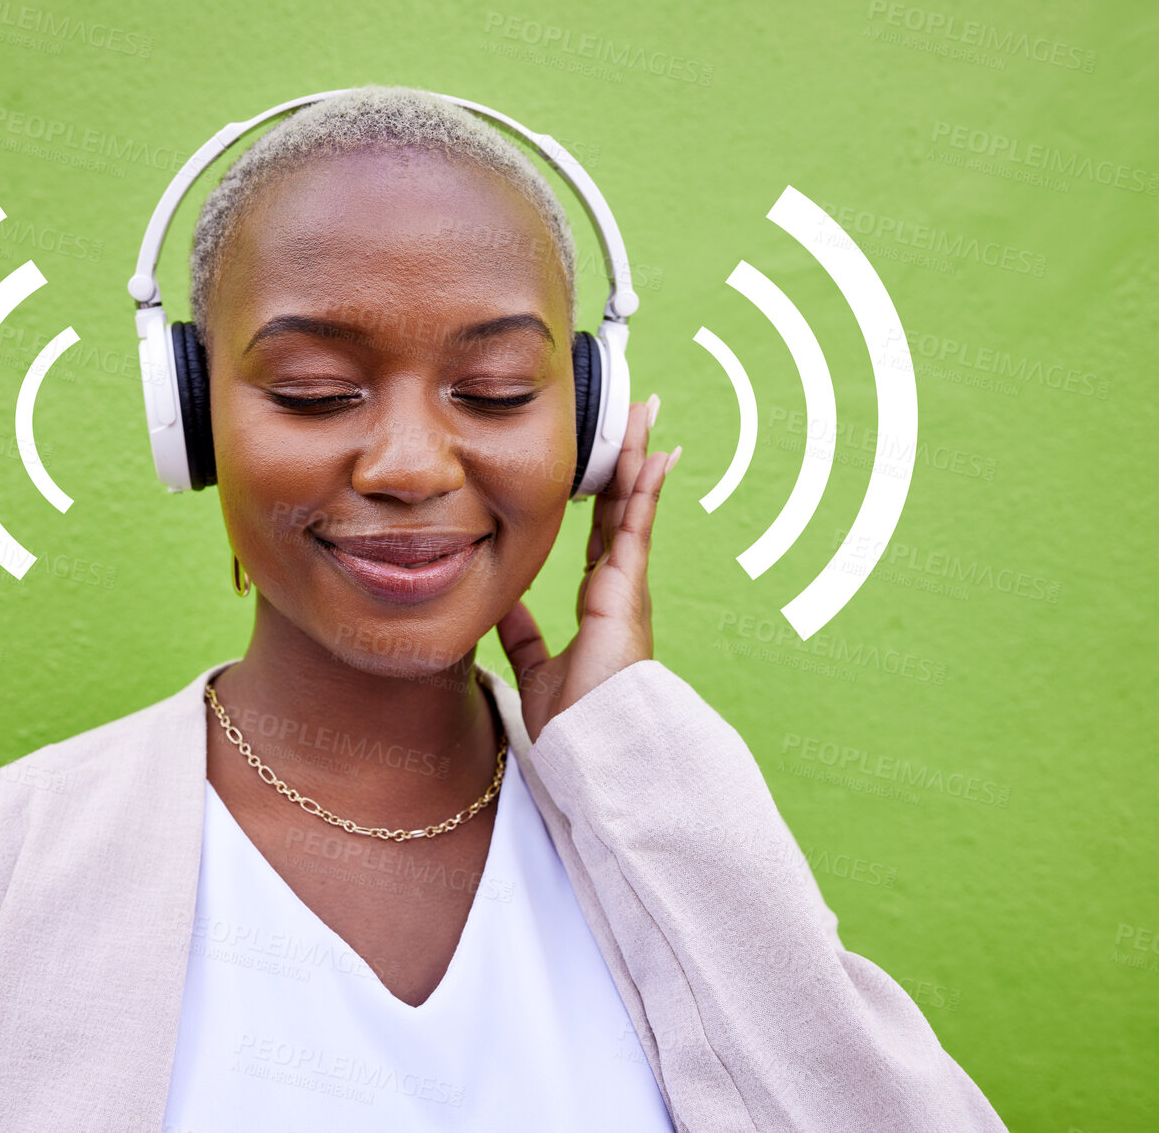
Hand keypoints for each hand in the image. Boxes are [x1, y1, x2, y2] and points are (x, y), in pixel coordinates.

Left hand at [495, 396, 678, 741]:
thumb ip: (524, 634)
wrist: (592, 745)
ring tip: (645, 413)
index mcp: (600, 602)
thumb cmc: (572, 719)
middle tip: (634, 418)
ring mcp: (629, 585)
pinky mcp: (629, 587)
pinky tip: (654, 452)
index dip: (602, 498)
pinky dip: (645, 486)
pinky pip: (637, 524)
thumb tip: (504, 604)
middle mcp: (619, 587)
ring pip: (633, 505)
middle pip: (621, 508)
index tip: (602, 464)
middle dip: (626, 462)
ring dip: (638, 457)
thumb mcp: (536, 666)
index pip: (600, 534)